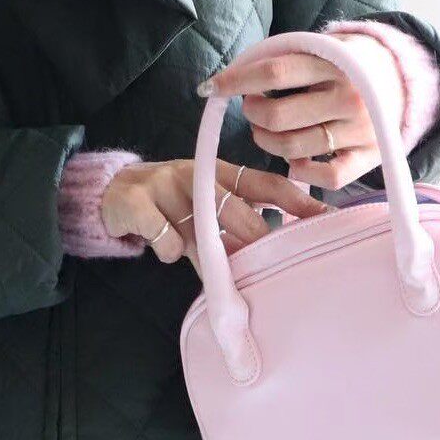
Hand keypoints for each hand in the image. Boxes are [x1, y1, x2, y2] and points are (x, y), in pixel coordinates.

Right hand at [100, 158, 329, 280]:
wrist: (111, 194)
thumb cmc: (170, 206)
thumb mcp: (203, 210)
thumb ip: (233, 231)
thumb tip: (273, 263)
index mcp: (220, 174)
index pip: (267, 185)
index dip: (298, 202)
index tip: (328, 220)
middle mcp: (196, 174)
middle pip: (237, 209)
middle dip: (256, 239)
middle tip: (270, 263)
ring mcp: (165, 185)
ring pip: (201, 226)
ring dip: (211, 252)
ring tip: (212, 266)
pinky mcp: (137, 203)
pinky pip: (164, 236)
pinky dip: (169, 250)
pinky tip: (166, 250)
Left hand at [199, 33, 404, 192]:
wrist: (404, 77)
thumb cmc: (349, 60)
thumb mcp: (323, 46)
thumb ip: (285, 57)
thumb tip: (232, 77)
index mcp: (335, 63)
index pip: (273, 72)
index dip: (235, 81)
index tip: (211, 87)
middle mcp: (349, 98)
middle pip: (278, 116)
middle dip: (252, 114)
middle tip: (252, 108)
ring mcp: (361, 131)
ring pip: (293, 149)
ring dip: (267, 142)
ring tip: (267, 131)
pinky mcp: (370, 157)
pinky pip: (327, 178)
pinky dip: (303, 172)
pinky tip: (295, 159)